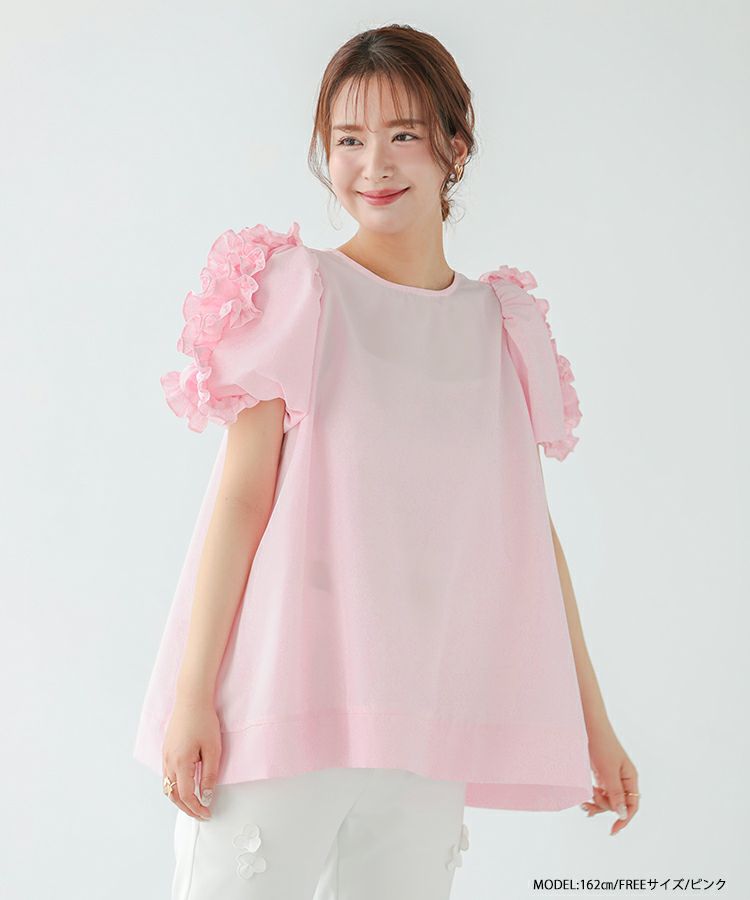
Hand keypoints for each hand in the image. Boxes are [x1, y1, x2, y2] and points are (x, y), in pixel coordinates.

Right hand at [162, 699, 221, 820]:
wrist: (192, 699)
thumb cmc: (204, 721)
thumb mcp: (213, 750)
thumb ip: (209, 775)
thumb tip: (206, 796)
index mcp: (180, 763)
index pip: (186, 796)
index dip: (196, 808)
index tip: (207, 813)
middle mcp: (169, 762)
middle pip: (173, 795)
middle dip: (187, 808)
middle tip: (201, 813)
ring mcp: (165, 756)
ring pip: (168, 787)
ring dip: (179, 799)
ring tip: (194, 803)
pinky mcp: (166, 750)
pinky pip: (167, 775)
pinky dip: (175, 787)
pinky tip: (186, 785)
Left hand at [581, 726, 639, 834]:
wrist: (588, 725)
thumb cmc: (601, 744)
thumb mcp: (608, 771)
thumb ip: (615, 793)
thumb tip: (623, 815)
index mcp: (630, 778)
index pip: (633, 806)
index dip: (624, 820)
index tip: (612, 830)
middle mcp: (623, 779)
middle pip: (618, 805)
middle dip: (604, 807)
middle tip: (589, 801)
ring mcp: (612, 777)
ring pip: (608, 800)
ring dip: (597, 804)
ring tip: (584, 803)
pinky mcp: (602, 775)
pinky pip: (601, 792)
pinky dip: (593, 797)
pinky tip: (585, 801)